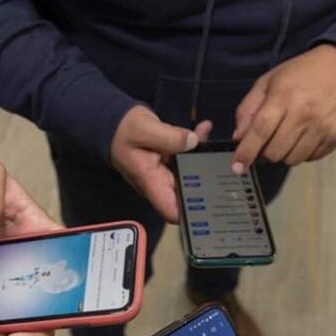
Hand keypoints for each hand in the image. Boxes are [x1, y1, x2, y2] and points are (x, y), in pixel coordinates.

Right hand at [110, 106, 212, 222]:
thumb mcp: (144, 129)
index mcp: (151, 182)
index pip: (172, 211)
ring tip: (214, 142)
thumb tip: (193, 142)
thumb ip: (170, 137)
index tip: (212, 201)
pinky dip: (196, 145)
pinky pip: (187, 157)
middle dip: (207, 182)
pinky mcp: (170, 160)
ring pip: (191, 173)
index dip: (192, 213)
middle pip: (188, 194)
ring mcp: (166, 172)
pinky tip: (203, 129)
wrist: (113, 122)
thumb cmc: (123, 131)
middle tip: (222, 165)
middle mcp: (160, 182)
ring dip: (203, 159)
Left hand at [232, 44, 335, 170]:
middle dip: (265, 152)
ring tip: (288, 137)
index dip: (246, 152)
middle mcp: (304, 115)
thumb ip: (248, 108)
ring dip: (284, 154)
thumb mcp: (268, 82)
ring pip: (293, 159)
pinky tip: (305, 136)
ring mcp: (323, 127)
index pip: (261, 131)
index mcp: (284, 97)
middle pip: (275, 152)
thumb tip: (239, 137)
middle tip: (268, 142)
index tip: (237, 166)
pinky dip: (303, 153)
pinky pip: (312, 158)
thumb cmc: (299, 74)